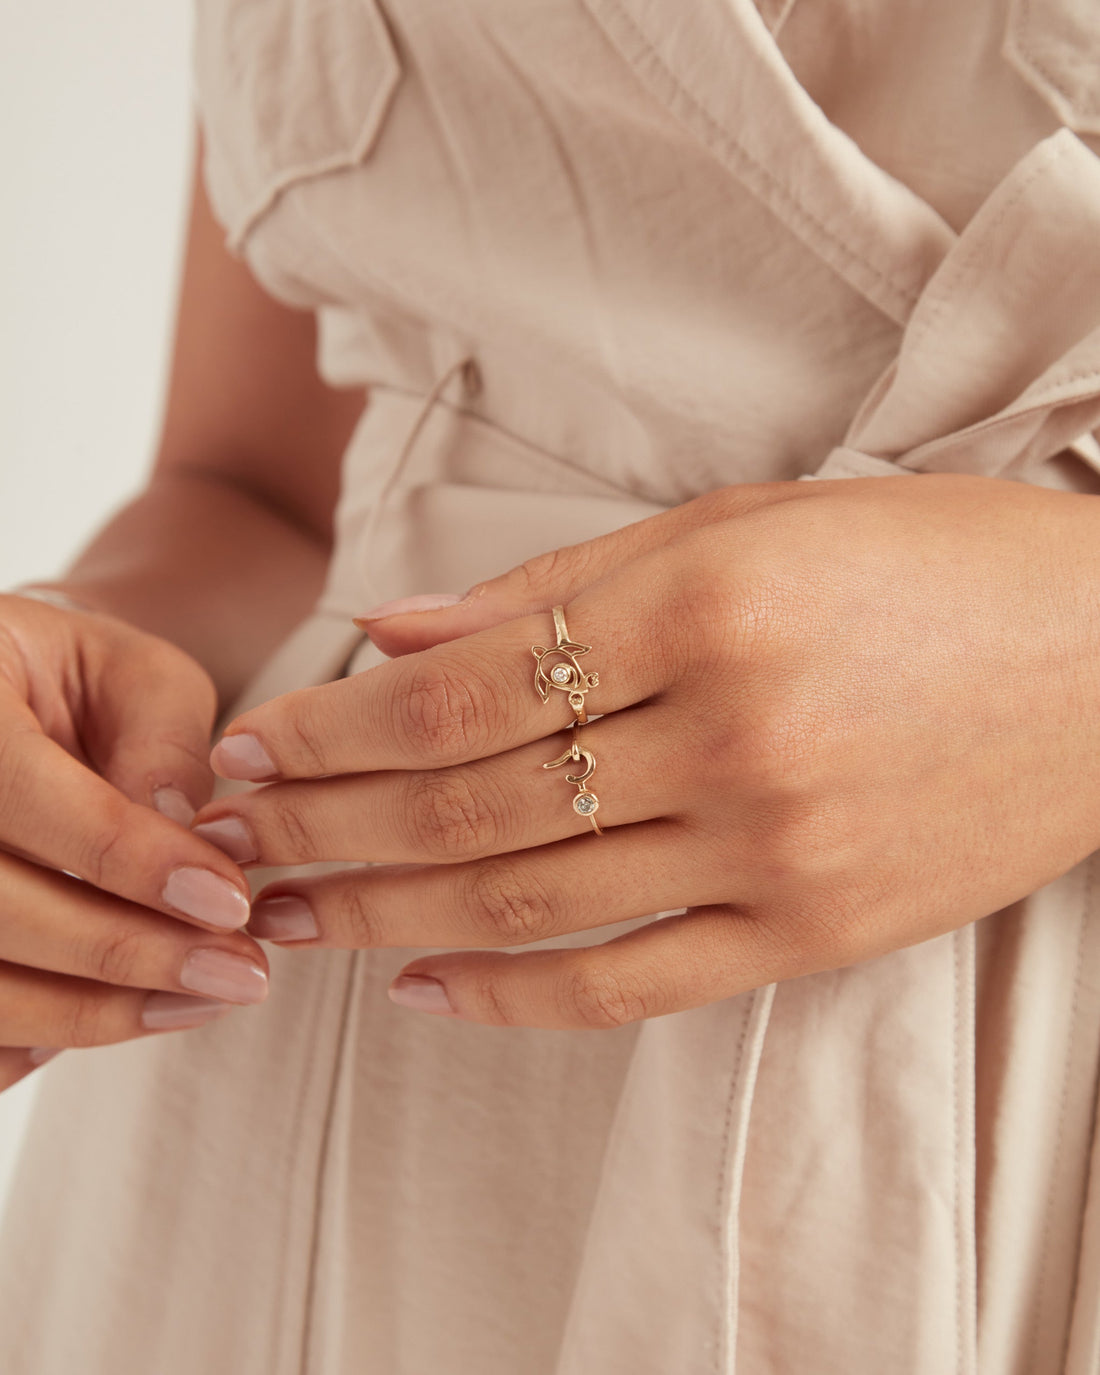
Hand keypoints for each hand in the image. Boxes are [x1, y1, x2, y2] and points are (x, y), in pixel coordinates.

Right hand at [0, 595, 267, 1089]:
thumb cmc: (64, 681)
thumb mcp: (128, 671)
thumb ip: (161, 737)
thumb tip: (181, 828)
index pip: (30, 798)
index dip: (135, 862)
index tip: (232, 902)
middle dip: (125, 952)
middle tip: (238, 972)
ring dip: (89, 1010)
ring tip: (197, 1000)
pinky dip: (30, 1037)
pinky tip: (119, 1017)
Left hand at [197, 475, 1099, 1029]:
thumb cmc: (925, 562)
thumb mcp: (745, 523)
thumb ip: (560, 587)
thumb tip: (396, 633)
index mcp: (700, 606)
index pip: (455, 693)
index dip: (326, 730)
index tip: (244, 746)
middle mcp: (729, 736)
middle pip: (467, 805)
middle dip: (322, 824)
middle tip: (226, 838)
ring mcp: (775, 849)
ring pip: (530, 901)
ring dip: (386, 913)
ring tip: (290, 916)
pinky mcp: (816, 932)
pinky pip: (635, 986)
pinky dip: (519, 998)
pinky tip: (426, 991)